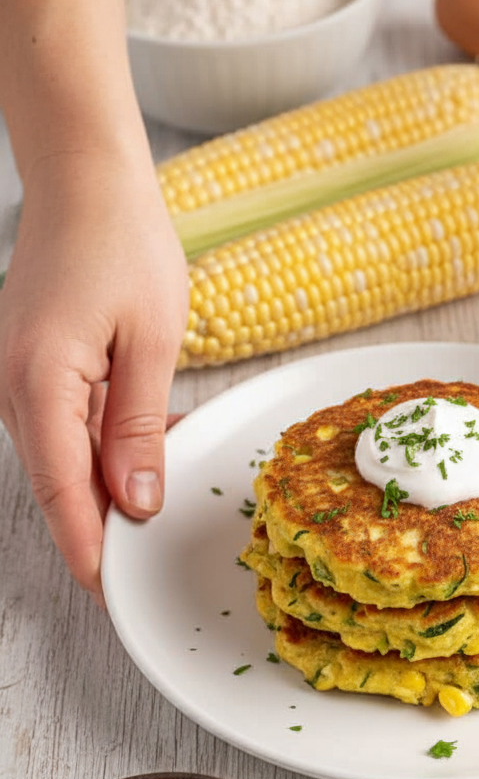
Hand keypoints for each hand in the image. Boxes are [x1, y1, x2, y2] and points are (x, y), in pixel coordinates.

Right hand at [0, 148, 189, 600]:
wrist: (86, 182)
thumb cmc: (124, 243)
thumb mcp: (152, 340)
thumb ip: (140, 427)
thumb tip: (136, 502)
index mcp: (40, 382)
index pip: (63, 494)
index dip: (90, 550)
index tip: (112, 595)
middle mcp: (12, 387)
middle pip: (60, 483)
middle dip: (106, 522)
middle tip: (151, 558)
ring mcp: (13, 378)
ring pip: (63, 457)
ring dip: (111, 478)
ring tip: (164, 481)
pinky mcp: (27, 368)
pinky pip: (64, 425)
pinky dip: (103, 442)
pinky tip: (147, 437)